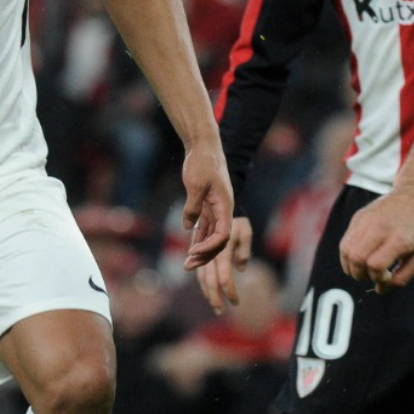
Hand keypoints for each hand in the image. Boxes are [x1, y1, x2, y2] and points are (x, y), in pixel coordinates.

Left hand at [179, 145, 244, 271]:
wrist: (204, 147)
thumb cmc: (203, 163)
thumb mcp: (195, 184)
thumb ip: (193, 206)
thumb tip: (189, 227)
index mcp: (225, 205)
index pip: (222, 234)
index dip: (209, 246)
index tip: (193, 252)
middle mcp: (223, 210)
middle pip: (218, 240)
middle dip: (205, 255)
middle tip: (188, 265)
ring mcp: (216, 209)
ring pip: (212, 236)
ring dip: (200, 250)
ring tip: (187, 263)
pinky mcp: (207, 206)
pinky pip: (205, 227)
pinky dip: (198, 239)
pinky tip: (190, 250)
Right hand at [194, 219, 252, 314]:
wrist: (220, 208)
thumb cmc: (238, 222)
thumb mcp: (245, 232)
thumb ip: (244, 250)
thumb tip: (242, 268)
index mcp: (223, 250)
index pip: (225, 276)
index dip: (229, 291)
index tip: (235, 302)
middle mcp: (210, 254)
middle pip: (210, 281)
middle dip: (215, 298)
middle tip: (220, 312)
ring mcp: (202, 254)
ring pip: (202, 278)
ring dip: (207, 294)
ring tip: (215, 306)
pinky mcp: (198, 254)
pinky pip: (199, 272)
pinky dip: (203, 284)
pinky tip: (208, 293)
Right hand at [339, 192, 413, 292]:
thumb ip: (402, 277)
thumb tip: (379, 289)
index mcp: (399, 239)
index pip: (376, 265)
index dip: (377, 277)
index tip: (386, 276)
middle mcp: (379, 228)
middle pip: (356, 259)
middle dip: (360, 275)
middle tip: (371, 275)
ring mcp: (366, 220)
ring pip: (346, 251)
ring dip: (351, 267)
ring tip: (363, 269)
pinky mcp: (358, 217)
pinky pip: (345, 242)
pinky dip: (348, 256)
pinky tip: (359, 259)